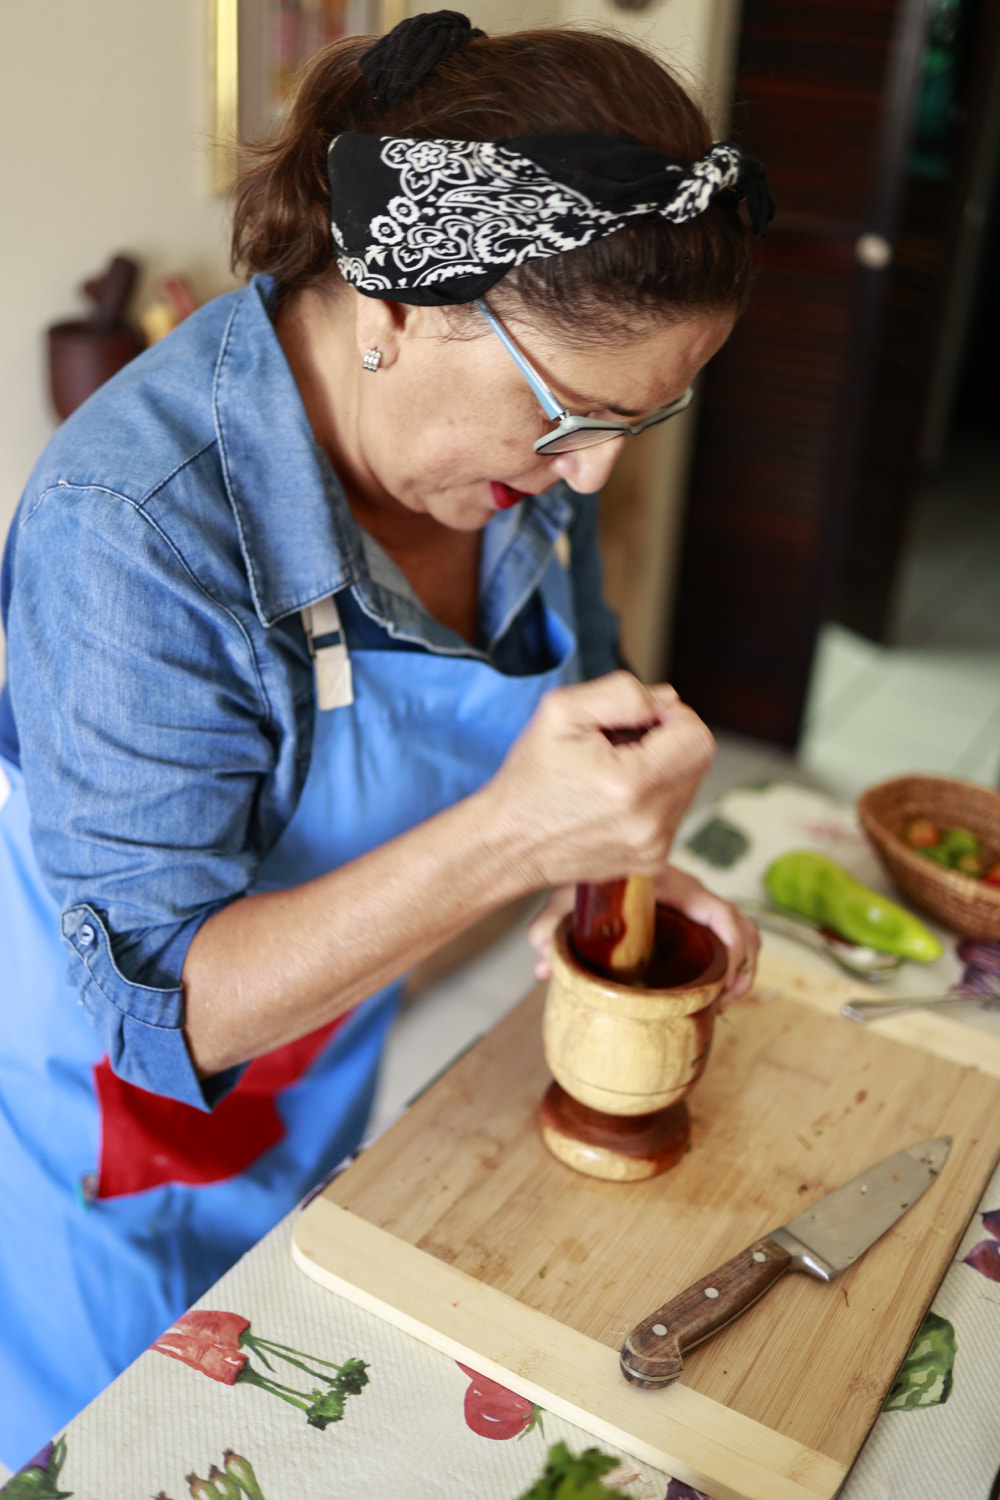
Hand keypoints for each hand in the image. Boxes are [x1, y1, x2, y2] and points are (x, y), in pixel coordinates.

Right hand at [481, 672, 715, 890]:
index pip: (698, 737)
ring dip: (661, 768)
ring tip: (614, 771)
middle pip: (698, 760)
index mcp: (631, 784)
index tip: (638, 721)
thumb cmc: (530, 778)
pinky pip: (674, 811)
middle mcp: (650, 823)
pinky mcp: (653, 860)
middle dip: (666, 741)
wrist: (508, 843)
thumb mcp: (561, 710)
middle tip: (620, 743)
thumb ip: (624, 693)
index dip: (672, 717)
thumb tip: (667, 701)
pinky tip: (616, 796)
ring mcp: (654, 847)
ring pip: (689, 785)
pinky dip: (653, 796)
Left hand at [528, 868, 759, 1008]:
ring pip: (740, 938)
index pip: (722, 914)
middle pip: (742, 930)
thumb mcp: (566, 901)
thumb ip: (550, 925)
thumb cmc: (584, 882)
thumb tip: (542, 962)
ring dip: (740, 972)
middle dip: (742, 971)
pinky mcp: (691, 926)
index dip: (733, 951)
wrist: (588, 873)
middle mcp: (692, 898)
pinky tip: (708, 997)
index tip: (721, 986)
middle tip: (721, 1004)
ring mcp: (695, 913)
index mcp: (673, 887)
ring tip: (721, 1005)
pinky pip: (726, 944)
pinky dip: (728, 970)